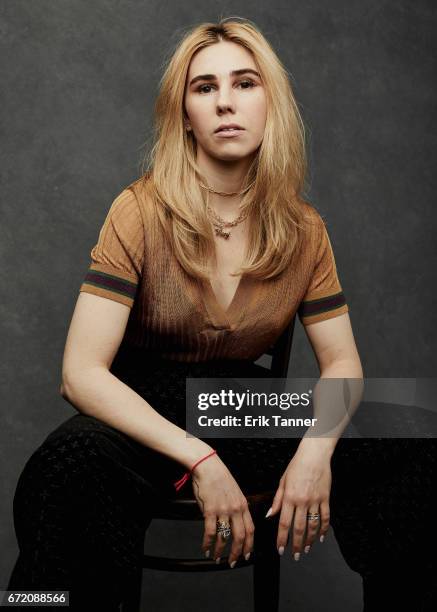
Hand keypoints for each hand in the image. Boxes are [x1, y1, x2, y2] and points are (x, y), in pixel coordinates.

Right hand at [191, 454, 253, 566]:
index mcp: (243, 504)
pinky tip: (206, 548)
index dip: (249, 545)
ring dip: (221, 551)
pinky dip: (208, 543)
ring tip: (216, 558)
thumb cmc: (219, 477)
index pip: (251, 529)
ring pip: (225, 537)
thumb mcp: (235, 491)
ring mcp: (223, 510)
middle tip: (232, 562)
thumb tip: (236, 521)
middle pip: (240, 537)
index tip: (246, 554)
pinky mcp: (210, 510)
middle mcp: (235, 509)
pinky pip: (210, 532)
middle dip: (237, 553)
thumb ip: (237, 506)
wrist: (208, 466)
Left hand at [267, 441, 331, 559]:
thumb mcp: (282, 482)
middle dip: (296, 545)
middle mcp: (302, 501)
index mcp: (289, 497)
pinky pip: (325, 518)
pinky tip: (321, 537)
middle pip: (299, 528)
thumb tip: (270, 515)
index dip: (282, 538)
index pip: (284, 523)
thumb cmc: (296, 466)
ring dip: (310, 540)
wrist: (314, 455)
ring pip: (313, 526)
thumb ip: (277, 500)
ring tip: (307, 549)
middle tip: (295, 555)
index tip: (280, 549)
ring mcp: (315, 501)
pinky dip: (324, 529)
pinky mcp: (325, 499)